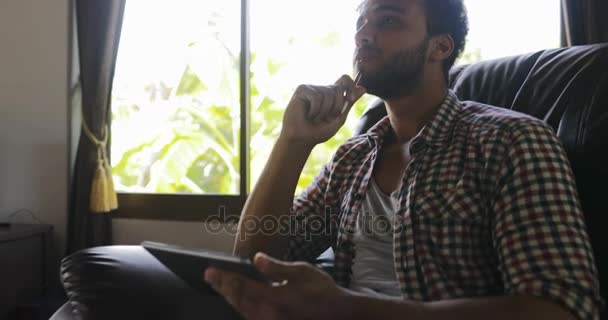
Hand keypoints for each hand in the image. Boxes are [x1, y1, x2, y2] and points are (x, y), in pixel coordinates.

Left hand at [204, 252, 349, 319]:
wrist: (337, 314)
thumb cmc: (322, 291)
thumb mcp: (303, 272)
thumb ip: (277, 268)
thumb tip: (257, 259)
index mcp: (275, 297)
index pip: (243, 287)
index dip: (225, 278)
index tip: (211, 270)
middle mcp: (269, 312)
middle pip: (238, 300)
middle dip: (222, 287)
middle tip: (209, 276)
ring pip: (242, 310)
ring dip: (229, 296)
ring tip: (218, 284)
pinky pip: (250, 315)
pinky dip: (240, 305)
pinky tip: (236, 297)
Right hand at [279, 74, 365, 146]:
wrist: (302, 140)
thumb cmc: (318, 132)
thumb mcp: (339, 118)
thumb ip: (350, 103)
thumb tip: (363, 87)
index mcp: (331, 95)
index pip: (344, 79)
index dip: (350, 85)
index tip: (350, 99)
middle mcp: (322, 89)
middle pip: (338, 88)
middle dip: (337, 106)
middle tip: (326, 118)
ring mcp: (311, 88)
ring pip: (327, 93)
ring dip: (324, 111)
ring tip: (315, 118)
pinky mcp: (302, 90)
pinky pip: (316, 96)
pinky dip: (315, 110)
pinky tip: (308, 115)